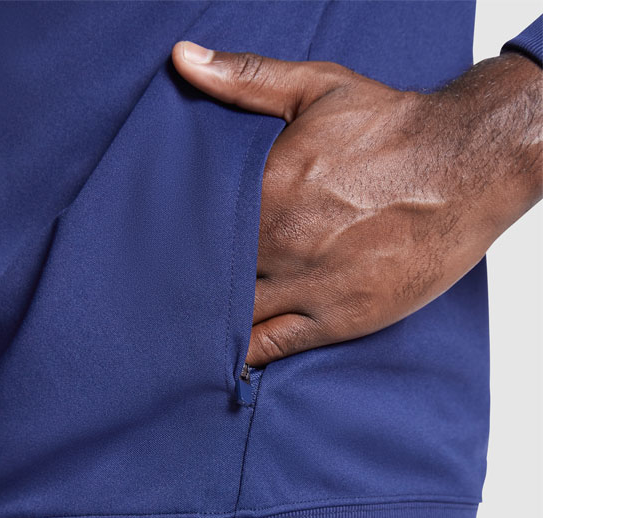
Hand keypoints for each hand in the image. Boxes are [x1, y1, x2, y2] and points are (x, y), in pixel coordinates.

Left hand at [172, 41, 541, 366]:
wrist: (469, 164)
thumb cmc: (396, 128)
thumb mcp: (317, 88)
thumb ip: (244, 79)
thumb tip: (183, 60)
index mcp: (266, 189)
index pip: (192, 227)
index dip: (167, 240)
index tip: (150, 245)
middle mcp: (281, 243)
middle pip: (207, 277)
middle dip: (181, 284)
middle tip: (156, 290)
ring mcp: (310, 286)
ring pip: (234, 318)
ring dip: (207, 321)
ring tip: (181, 326)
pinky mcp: (340, 318)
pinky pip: (274, 348)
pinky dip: (244, 354)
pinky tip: (222, 354)